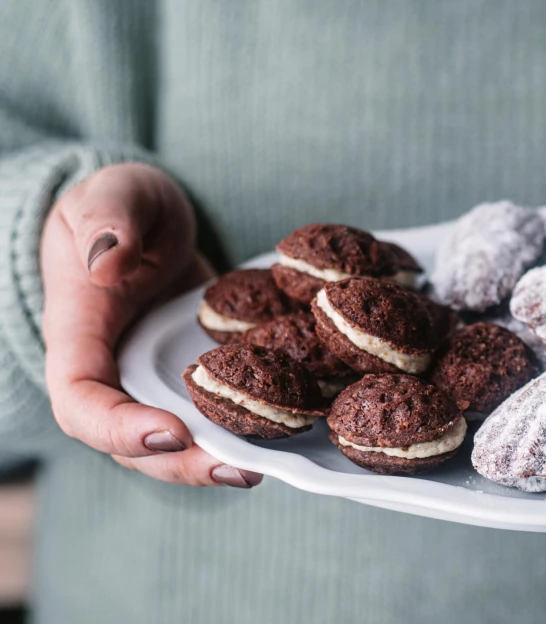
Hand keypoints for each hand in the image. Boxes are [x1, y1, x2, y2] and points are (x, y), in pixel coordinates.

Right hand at [42, 163, 262, 487]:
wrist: (147, 220)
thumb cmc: (122, 204)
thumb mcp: (114, 193)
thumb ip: (106, 221)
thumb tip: (106, 261)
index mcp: (79, 332)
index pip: (80, 400)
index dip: (119, 428)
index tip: (169, 431)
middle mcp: (112, 370)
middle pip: (130, 443)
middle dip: (180, 464)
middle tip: (236, 468)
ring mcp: (150, 381)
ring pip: (172, 443)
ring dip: (213, 461)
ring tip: (264, 468)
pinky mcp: (190, 380)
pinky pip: (208, 416)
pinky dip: (239, 433)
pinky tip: (283, 440)